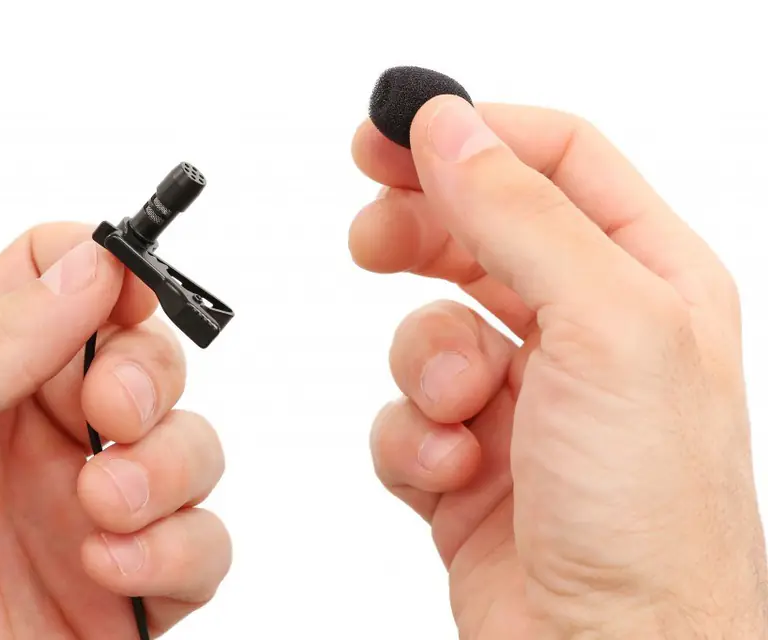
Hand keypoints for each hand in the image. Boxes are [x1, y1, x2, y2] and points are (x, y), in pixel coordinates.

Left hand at [0, 224, 230, 638]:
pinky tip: (106, 568)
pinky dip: (174, 551)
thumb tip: (91, 263)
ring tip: (102, 505)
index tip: (128, 293)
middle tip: (114, 413)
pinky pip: (204, 544)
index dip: (108, 270)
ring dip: (165, 468)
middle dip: (148, 376)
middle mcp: (46, 431)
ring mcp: (96, 505)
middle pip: (148, 356)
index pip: (66, 280)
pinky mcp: (134, 581)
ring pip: (193, 445)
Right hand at [350, 98, 766, 636]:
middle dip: (421, 233)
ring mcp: (526, 396)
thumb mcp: (607, 327)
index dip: (471, 135)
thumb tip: (451, 129)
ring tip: (458, 407)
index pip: (554, 162)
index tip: (390, 134)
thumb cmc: (652, 516)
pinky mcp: (470, 458)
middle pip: (481, 232)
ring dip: (426, 365)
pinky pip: (407, 413)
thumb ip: (521, 214)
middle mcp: (588, 331)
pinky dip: (413, 438)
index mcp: (647, 280)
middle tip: (372, 234)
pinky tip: (453, 472)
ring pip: (430, 329)